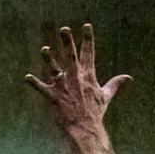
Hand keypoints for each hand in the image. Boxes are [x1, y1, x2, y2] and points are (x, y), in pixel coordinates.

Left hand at [26, 24, 129, 146]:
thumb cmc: (94, 112)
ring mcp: (63, 87)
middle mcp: (75, 78)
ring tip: (44, 48)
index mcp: (88, 75)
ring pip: (54, 69)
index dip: (87, 39)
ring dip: (48, 59)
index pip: (88, 53)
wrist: (84, 127)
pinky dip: (34, 82)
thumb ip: (115, 84)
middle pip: (70, 56)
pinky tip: (27, 77)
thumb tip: (128, 77)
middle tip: (63, 29)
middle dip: (67, 42)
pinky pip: (41, 88)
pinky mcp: (53, 96)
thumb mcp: (106, 96)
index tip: (86, 26)